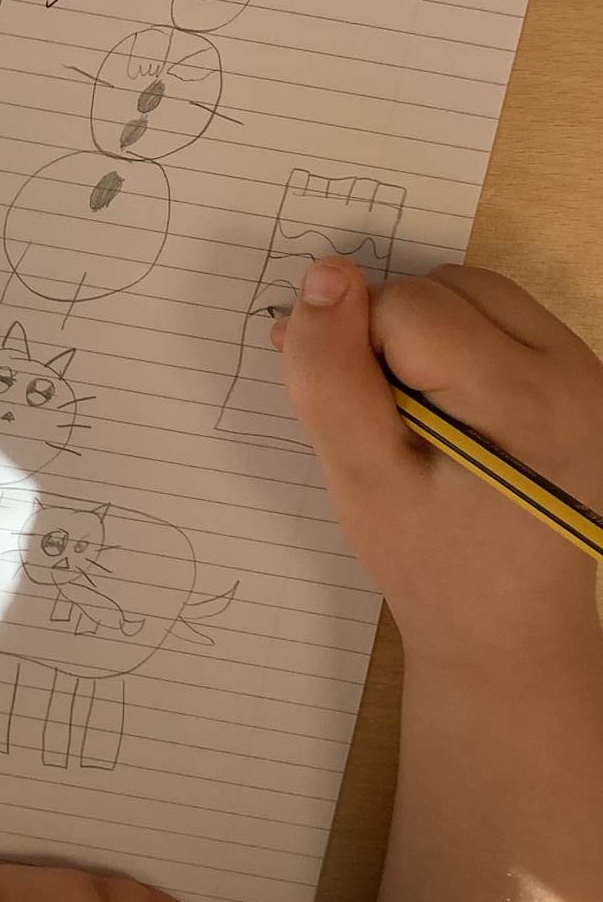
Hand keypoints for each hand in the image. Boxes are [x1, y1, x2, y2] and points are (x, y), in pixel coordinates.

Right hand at [272, 258, 602, 664]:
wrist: (506, 627)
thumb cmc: (427, 562)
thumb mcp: (360, 479)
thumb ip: (332, 376)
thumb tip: (326, 273)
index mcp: (523, 399)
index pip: (406, 307)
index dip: (356, 350)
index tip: (355, 422)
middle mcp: (574, 371)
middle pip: (446, 288)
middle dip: (391, 335)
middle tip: (379, 421)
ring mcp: (587, 373)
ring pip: (475, 293)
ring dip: (423, 333)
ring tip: (412, 415)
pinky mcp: (584, 380)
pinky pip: (503, 318)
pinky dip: (457, 344)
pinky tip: (445, 409)